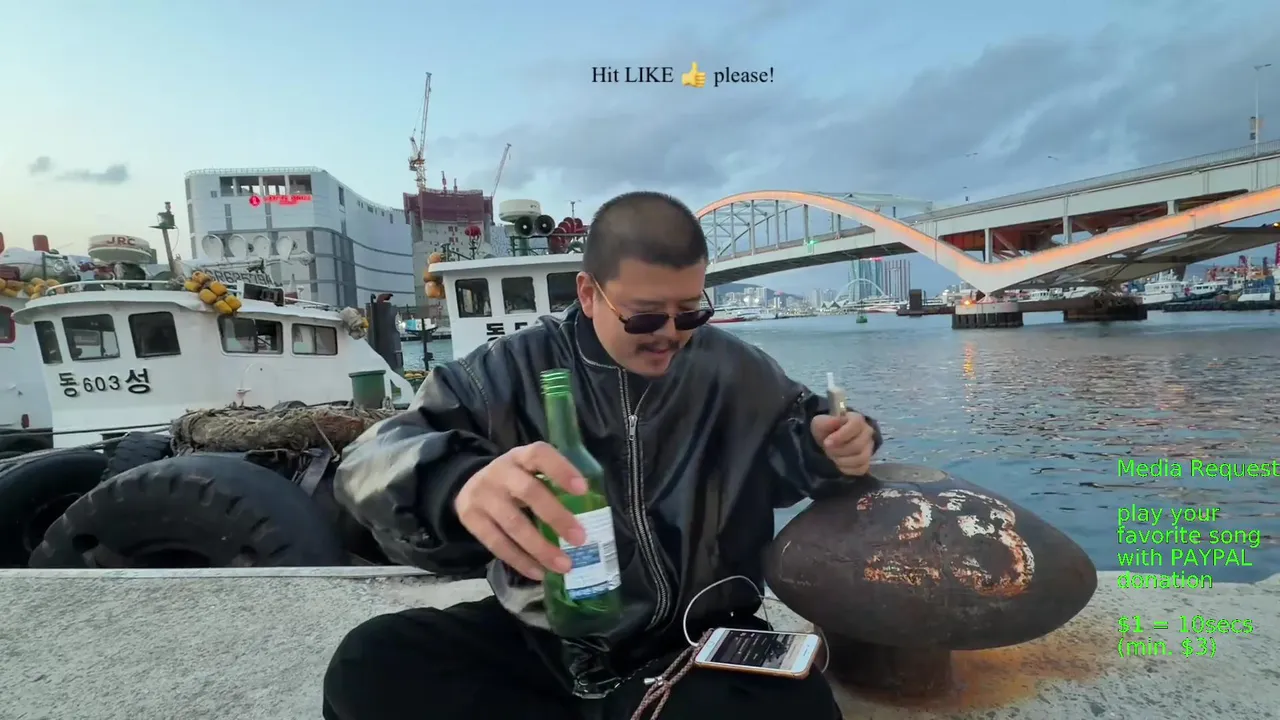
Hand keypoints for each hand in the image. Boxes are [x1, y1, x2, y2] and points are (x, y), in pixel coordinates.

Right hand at [454, 442, 587, 580]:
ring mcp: (483, 496)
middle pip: (528, 492)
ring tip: (565, 565)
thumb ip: (552, 484)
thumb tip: (590, 516)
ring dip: (541, 548)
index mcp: (520, 456)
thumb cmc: (514, 480)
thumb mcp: (529, 470)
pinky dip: (520, 561)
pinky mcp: (471, 519)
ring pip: (513, 524)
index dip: (561, 470)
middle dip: (556, 517)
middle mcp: (500, 473)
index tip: (583, 490)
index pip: (540, 454)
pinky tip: (540, 572)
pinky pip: (497, 544)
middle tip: (580, 538)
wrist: (467, 484)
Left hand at [811, 413, 874, 475]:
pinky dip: (847, 469)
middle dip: (839, 450)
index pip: (856, 425)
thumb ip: (826, 422)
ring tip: (832, 456)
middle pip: (858, 445)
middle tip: (827, 449)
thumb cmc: (826, 429)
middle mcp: (867, 433)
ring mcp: (868, 448)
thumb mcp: (820, 422)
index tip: (827, 442)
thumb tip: (837, 421)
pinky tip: (838, 464)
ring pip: (862, 458)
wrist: (828, 440)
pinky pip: (861, 469)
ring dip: (842, 460)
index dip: (841, 435)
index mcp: (857, 419)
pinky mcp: (866, 461)